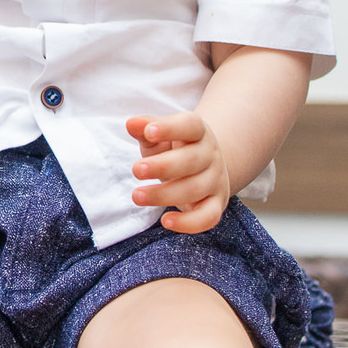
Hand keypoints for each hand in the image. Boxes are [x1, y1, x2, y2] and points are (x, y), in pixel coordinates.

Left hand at [126, 111, 230, 233]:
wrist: (205, 168)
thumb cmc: (174, 149)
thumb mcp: (159, 136)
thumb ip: (146, 128)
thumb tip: (131, 124)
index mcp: (198, 132)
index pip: (190, 125)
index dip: (170, 127)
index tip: (149, 131)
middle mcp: (211, 155)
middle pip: (192, 160)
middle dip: (163, 166)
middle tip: (136, 170)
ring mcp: (216, 180)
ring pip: (194, 189)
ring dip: (164, 194)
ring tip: (137, 195)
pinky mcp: (216, 204)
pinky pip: (208, 217)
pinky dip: (189, 223)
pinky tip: (166, 221)